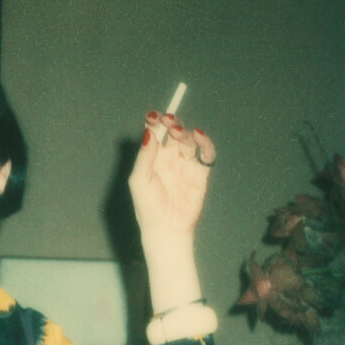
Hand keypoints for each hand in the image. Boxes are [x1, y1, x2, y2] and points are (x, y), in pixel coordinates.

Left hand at [128, 112, 216, 252]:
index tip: (152, 116)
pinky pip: (206, 154)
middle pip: (173, 132)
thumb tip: (149, 133)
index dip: (155, 122)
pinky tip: (198, 135)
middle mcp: (170, 157)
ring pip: (188, 140)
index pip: (155, 133)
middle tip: (168, 120)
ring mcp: (186, 164)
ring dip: (184, 131)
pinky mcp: (200, 173)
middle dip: (171, 123)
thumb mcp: (139, 180)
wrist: (165, 228)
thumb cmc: (148, 206)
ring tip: (178, 130)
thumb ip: (144, 157)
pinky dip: (205, 143)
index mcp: (153, 157)